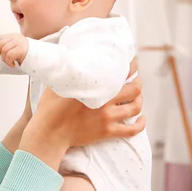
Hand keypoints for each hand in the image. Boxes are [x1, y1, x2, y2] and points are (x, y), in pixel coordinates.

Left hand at [0, 33, 28, 66]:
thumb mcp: (12, 48)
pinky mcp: (22, 49)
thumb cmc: (23, 53)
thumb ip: (2, 46)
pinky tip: (12, 64)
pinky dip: (8, 61)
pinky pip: (10, 55)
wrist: (37, 55)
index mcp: (11, 36)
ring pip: (4, 50)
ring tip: (8, 62)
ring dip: (4, 59)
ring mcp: (18, 42)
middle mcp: (14, 37)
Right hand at [19, 58, 143, 169]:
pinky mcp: (108, 132)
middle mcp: (105, 101)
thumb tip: (71, 58)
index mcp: (94, 87)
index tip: (132, 62)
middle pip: (134, 89)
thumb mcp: (57, 84)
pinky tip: (141, 118)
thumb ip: (69, 73)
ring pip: (135, 107)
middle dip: (138, 82)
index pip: (120, 72)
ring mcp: (108, 118)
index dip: (131, 66)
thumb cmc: (50, 108)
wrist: (50, 133)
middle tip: (136, 79)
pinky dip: (141, 123)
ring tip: (137, 96)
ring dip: (139, 100)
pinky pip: (132, 130)